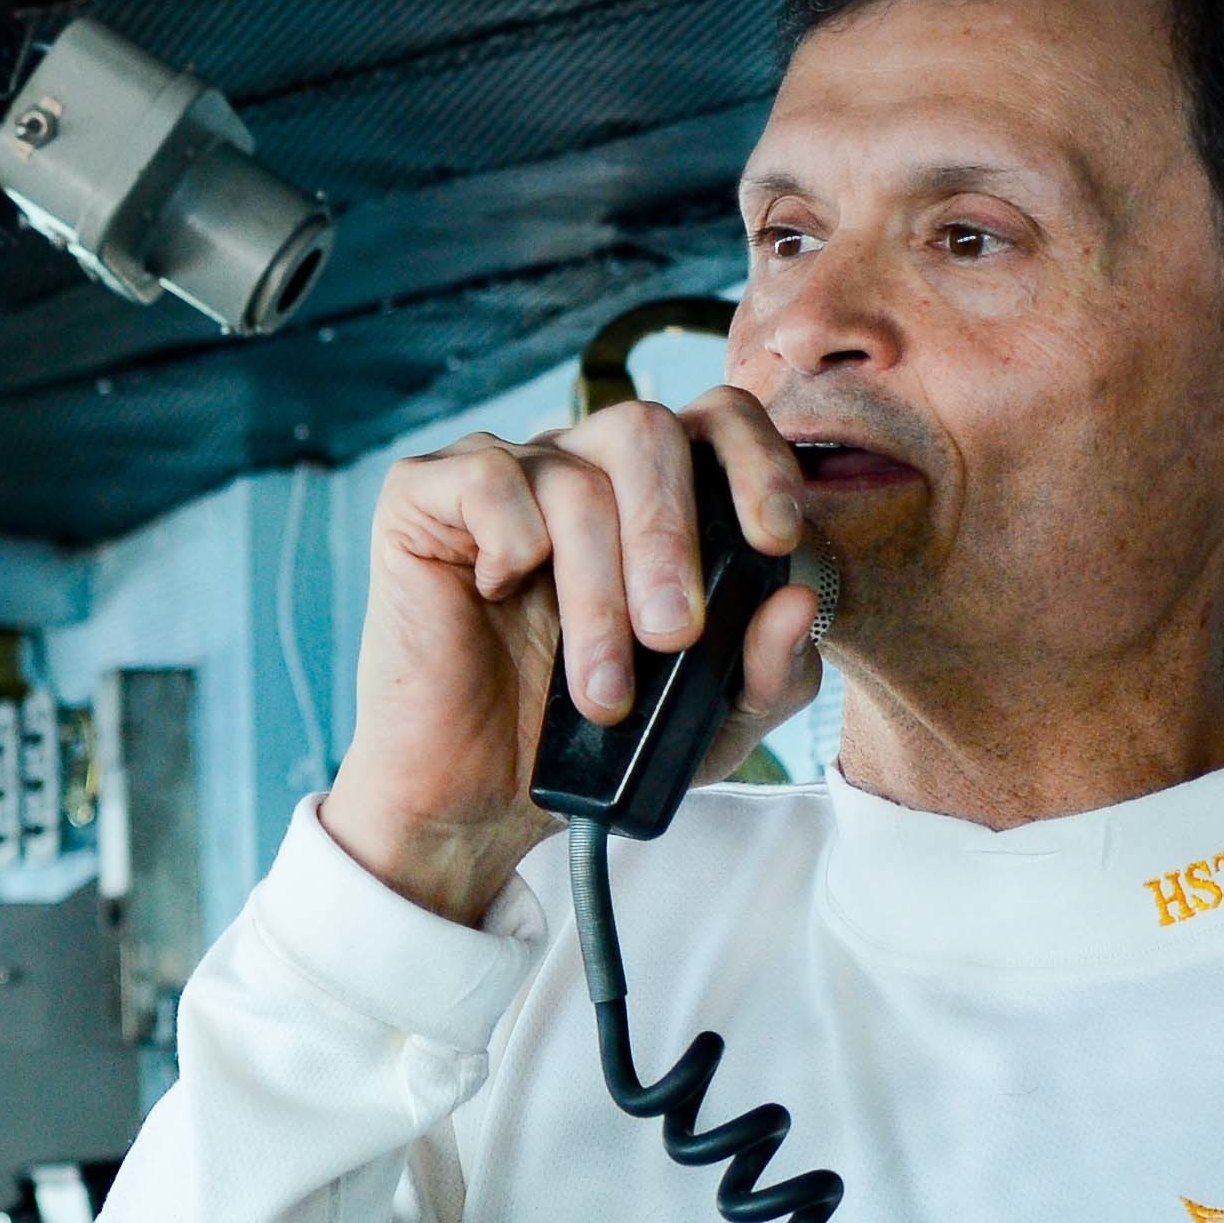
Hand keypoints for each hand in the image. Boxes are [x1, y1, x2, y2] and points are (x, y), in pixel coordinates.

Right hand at [329, 387, 822, 924]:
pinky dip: (511, 542)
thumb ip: (769, 671)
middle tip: (672, 636)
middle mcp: (578, 466)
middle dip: (670, 539)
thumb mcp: (708, 725)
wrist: (474, 801)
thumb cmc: (584, 745)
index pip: (717, 421)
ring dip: (596, 591)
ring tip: (599, 689)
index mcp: (652, 495)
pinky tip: (500, 597)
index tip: (775, 538)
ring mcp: (502, 474)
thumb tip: (798, 601)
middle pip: (644, 430)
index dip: (757, 461)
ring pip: (574, 478)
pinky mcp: (425, 496)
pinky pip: (489, 478)